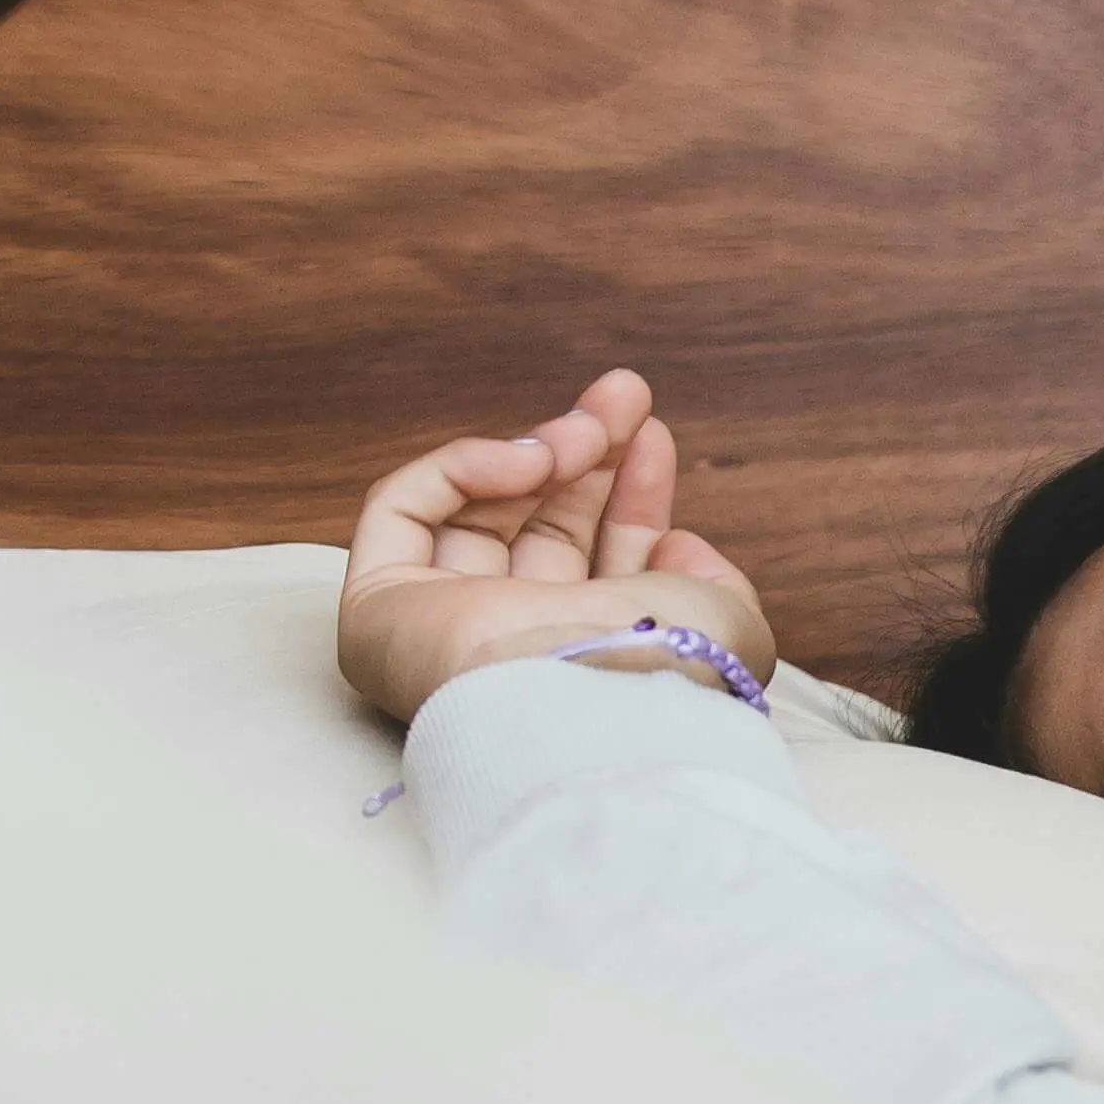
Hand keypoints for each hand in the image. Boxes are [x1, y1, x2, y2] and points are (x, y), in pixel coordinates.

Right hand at [338, 366, 782, 725]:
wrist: (593, 707)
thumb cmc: (665, 676)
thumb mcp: (726, 626)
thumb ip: (708, 580)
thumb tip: (677, 545)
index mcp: (584, 660)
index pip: (593, 563)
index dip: (625, 497)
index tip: (654, 436)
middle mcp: (511, 648)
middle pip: (535, 528)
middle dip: (586, 453)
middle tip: (628, 396)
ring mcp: (438, 628)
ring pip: (474, 510)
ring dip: (541, 449)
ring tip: (592, 428)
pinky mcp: (378, 607)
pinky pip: (401, 509)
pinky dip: (462, 467)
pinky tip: (530, 460)